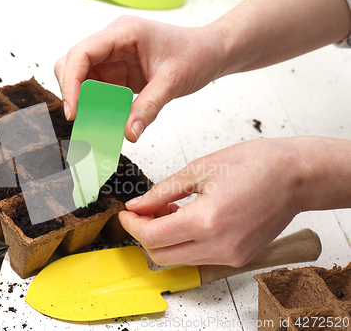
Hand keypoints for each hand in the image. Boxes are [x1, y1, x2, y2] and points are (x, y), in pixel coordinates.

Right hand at [54, 15, 224, 141]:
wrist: (210, 53)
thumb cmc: (195, 54)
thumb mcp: (172, 82)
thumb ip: (148, 108)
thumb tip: (128, 134)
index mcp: (123, 33)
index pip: (81, 54)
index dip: (71, 82)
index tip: (73, 110)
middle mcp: (112, 43)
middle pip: (73, 64)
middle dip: (73, 92)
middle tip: (82, 119)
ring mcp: (113, 58)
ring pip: (81, 79)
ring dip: (84, 102)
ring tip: (95, 123)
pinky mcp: (117, 73)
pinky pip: (97, 91)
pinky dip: (97, 107)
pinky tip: (107, 119)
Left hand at [119, 137, 313, 266]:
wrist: (296, 175)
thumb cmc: (256, 164)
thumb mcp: (199, 169)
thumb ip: (162, 191)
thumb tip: (138, 205)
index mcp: (207, 220)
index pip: (152, 237)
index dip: (132, 225)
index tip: (126, 212)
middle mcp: (220, 246)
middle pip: (161, 255)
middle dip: (144, 234)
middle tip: (142, 211)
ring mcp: (231, 256)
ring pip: (178, 259)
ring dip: (164, 239)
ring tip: (168, 210)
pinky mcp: (239, 257)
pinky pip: (198, 257)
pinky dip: (184, 243)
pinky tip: (186, 219)